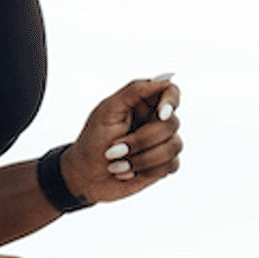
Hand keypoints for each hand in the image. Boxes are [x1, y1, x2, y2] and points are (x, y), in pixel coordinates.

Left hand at [62, 75, 183, 205]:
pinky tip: (126, 172)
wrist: (85, 178)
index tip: (161, 115)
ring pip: (173, 146)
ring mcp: (162, 143)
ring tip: (117, 164)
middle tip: (114, 149)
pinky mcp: (163, 165)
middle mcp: (156, 121)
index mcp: (143, 103)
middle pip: (172, 123)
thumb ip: (134, 91)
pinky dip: (146, 171)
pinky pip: (171, 165)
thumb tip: (163, 80)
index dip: (171, 101)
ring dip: (141, 159)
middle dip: (142, 140)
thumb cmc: (92, 142)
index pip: (171, 91)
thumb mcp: (107, 112)